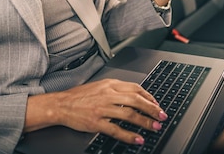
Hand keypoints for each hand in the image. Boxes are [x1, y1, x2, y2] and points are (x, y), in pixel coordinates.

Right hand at [27, 79, 167, 144]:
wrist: (61, 104)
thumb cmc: (79, 96)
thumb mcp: (99, 86)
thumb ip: (116, 89)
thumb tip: (134, 95)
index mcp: (110, 84)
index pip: (135, 88)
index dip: (149, 97)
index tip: (157, 104)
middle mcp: (108, 95)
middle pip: (136, 100)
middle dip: (152, 109)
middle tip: (162, 116)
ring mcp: (102, 109)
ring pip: (129, 114)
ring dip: (145, 122)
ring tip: (155, 127)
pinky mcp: (96, 122)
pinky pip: (116, 130)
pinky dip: (129, 135)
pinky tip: (138, 139)